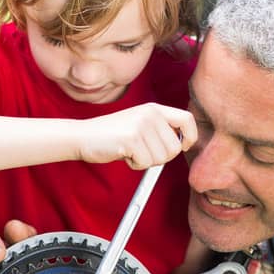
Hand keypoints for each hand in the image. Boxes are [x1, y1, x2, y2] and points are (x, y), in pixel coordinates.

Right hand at [78, 103, 196, 169]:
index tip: (182, 147)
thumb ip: (160, 129)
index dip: (190, 137)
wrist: (83, 136)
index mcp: (154, 108)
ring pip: (161, 158)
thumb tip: (182, 144)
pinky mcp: (131, 139)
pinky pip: (145, 163)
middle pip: (175, 147)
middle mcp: (150, 114)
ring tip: (130, 150)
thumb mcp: (140, 123)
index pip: (187, 119)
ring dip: (146, 161)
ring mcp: (141, 125)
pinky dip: (135, 165)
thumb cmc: (113, 135)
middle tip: (142, 152)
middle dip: (161, 157)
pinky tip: (123, 154)